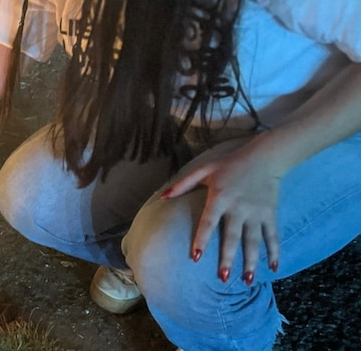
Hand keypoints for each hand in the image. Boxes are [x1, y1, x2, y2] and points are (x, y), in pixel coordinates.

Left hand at [162, 137, 281, 285]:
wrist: (264, 157)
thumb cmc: (229, 164)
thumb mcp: (204, 169)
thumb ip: (183, 183)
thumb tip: (163, 197)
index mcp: (220, 197)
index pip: (209, 222)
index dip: (202, 239)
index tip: (196, 257)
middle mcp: (238, 207)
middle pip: (232, 236)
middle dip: (227, 258)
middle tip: (222, 278)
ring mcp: (256, 212)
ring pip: (253, 241)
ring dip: (251, 261)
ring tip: (246, 281)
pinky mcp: (270, 214)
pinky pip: (273, 236)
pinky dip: (274, 252)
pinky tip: (273, 268)